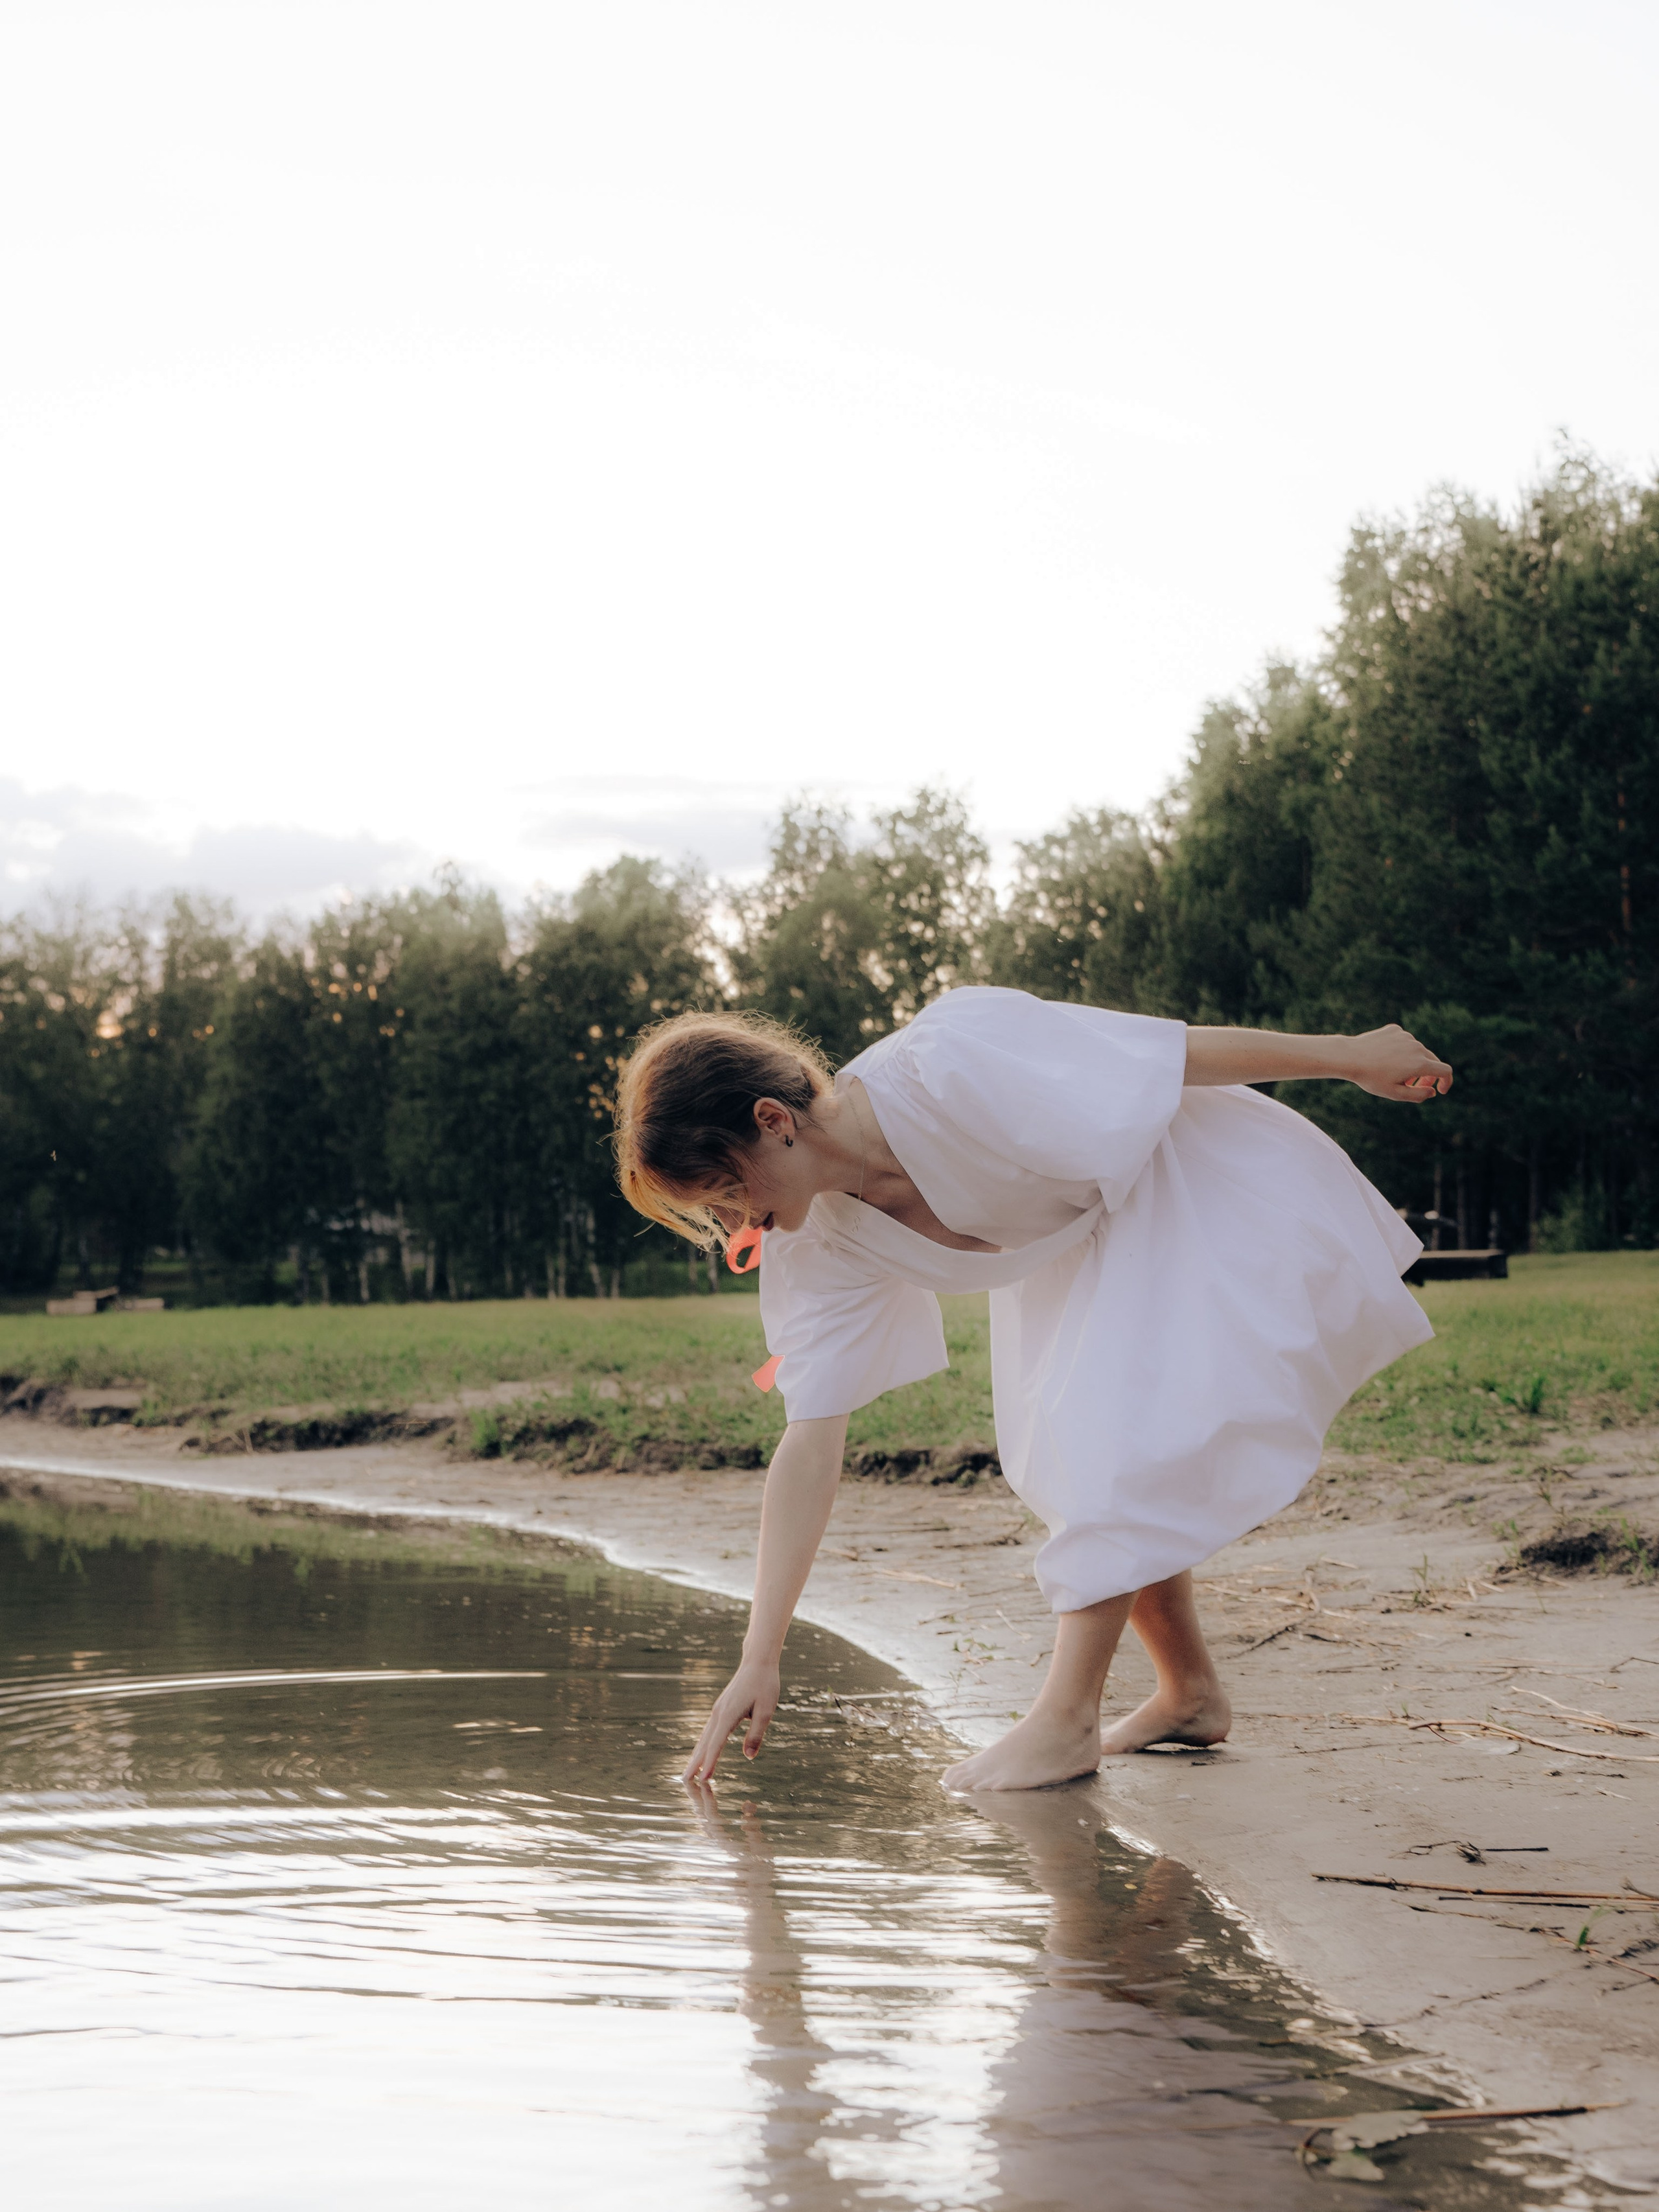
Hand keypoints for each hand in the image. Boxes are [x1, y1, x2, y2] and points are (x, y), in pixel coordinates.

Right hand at [680, 1656, 780, 1783]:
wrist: (757, 1662)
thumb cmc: (764, 1684)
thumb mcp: (766, 1711)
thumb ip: (756, 1734)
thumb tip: (748, 1757)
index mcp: (729, 1714)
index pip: (717, 1744)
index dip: (710, 1763)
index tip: (703, 1780)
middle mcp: (719, 1713)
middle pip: (704, 1742)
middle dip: (695, 1762)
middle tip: (685, 1780)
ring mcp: (718, 1710)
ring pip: (704, 1737)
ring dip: (697, 1754)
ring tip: (689, 1771)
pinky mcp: (721, 1708)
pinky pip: (709, 1730)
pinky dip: (703, 1744)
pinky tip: (702, 1752)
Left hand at [1343, 1025, 1452, 1102]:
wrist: (1350, 1057)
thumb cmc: (1371, 1078)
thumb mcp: (1395, 1093)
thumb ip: (1418, 1095)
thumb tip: (1432, 1091)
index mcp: (1419, 1064)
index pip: (1445, 1070)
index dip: (1447, 1081)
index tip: (1440, 1089)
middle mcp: (1417, 1047)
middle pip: (1432, 1061)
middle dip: (1427, 1075)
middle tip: (1414, 1084)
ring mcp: (1406, 1036)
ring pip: (1416, 1051)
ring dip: (1412, 1062)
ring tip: (1394, 1072)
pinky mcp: (1395, 1029)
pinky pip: (1404, 1041)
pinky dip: (1401, 1050)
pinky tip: (1385, 1057)